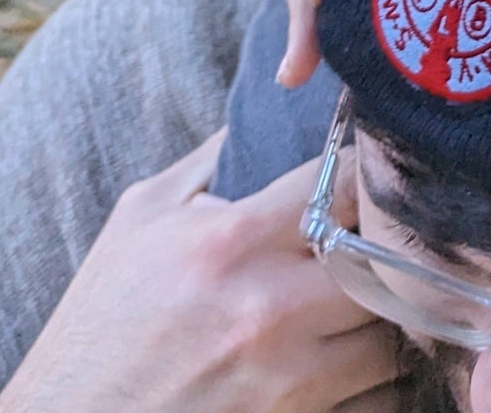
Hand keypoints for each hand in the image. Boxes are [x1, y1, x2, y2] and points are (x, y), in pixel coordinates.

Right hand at [0, 136, 401, 412]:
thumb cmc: (97, 326)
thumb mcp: (138, 221)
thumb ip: (210, 161)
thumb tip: (265, 106)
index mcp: (231, 243)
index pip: (348, 185)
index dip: (374, 174)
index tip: (381, 173)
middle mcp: (268, 309)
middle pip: (385, 261)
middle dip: (392, 248)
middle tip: (391, 238)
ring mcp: (287, 380)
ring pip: (392, 335)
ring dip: (392, 316)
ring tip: (380, 299)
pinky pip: (378, 399)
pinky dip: (384, 381)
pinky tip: (365, 359)